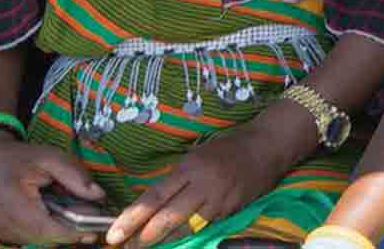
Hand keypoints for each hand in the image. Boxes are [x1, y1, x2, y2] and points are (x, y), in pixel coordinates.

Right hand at [0, 132, 105, 245]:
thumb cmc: (18, 158)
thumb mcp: (51, 158)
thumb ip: (75, 177)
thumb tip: (100, 196)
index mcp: (14, 201)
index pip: (46, 229)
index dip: (72, 233)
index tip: (94, 229)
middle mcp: (5, 222)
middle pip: (46, 238)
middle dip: (71, 230)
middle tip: (91, 216)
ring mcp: (3, 230)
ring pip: (40, 240)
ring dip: (60, 230)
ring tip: (74, 210)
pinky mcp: (5, 233)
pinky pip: (32, 237)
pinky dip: (48, 229)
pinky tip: (56, 212)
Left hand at [107, 125, 298, 247]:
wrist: (268, 146)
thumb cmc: (227, 147)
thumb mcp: (196, 156)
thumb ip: (177, 180)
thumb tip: (153, 204)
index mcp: (189, 167)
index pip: (154, 197)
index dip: (132, 217)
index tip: (114, 233)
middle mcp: (204, 184)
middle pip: (169, 217)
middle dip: (144, 236)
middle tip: (126, 248)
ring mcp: (220, 199)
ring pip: (187, 226)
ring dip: (165, 240)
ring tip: (146, 247)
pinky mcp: (233, 209)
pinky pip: (206, 225)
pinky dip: (189, 234)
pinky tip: (176, 240)